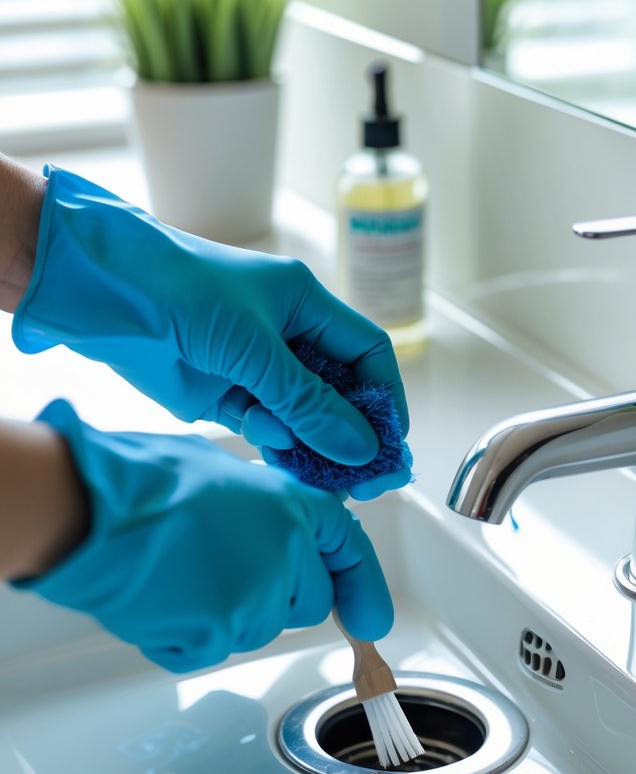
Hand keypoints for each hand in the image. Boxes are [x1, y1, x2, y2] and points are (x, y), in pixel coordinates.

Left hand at [12, 166, 409, 499]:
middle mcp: (286, 336)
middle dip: (355, 434)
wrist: (105, 295)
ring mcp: (256, 369)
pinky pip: (268, 429)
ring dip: (318, 448)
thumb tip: (361, 447)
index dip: (384, 397)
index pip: (366, 353)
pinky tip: (288, 463)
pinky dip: (280, 447)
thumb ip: (309, 403)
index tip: (391, 440)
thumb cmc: (182, 292)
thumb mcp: (258, 348)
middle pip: (339, 392)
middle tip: (371, 477)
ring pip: (305, 418)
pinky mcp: (226, 397)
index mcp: (304, 305)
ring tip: (332, 481)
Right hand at [16, 401, 392, 672]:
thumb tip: (268, 528)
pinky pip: (211, 650)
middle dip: (276, 595)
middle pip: (307, 603)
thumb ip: (260, 506)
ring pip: (257, 628)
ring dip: (226, 614)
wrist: (85, 509)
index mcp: (291, 507)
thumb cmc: (137, 479)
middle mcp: (286, 555)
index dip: (362, 584)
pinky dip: (187, 636)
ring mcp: (255, 601)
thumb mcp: (217, 469)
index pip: (349, 548)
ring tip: (176, 573)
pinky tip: (159, 597)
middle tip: (220, 569)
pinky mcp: (217, 637)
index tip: (370, 617)